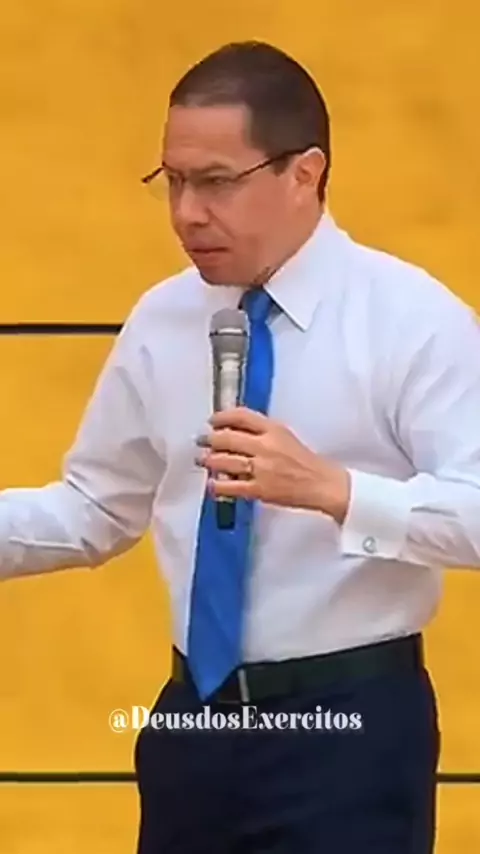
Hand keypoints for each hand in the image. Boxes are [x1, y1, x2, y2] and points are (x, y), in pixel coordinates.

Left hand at [195, 406, 350, 522]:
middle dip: (208, 439)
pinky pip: (231, 486)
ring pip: (224, 461)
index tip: (212, 421)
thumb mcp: (285, 437)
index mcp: (274, 430)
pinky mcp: (260, 489)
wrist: (322, 484)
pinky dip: (217, 485)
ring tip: (202, 460)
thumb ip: (262, 432)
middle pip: (227, 437)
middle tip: (201, 441)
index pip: (241, 416)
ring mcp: (261, 468)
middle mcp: (266, 446)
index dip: (221, 416)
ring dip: (208, 460)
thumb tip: (233, 430)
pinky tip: (212, 484)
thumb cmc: (305, 462)